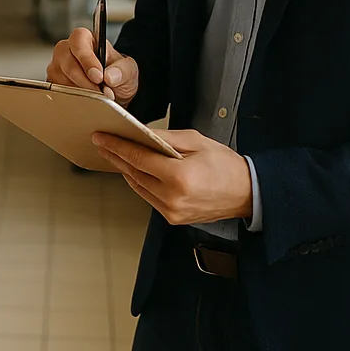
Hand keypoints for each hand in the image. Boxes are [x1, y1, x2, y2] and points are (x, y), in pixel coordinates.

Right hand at [46, 27, 138, 104]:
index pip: (78, 40)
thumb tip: (110, 76)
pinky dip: (72, 97)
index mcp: (86, 39)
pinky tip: (84, 97)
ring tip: (96, 95)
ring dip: (79, 90)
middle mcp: (67, 49)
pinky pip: (57, 90)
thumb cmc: (117, 75)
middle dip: (84, 80)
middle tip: (99, 91)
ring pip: (60, 77)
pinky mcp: (53, 81)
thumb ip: (122, 71)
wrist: (113, 93)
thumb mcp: (128, 71)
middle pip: (66, 60)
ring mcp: (58, 66)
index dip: (87, 58)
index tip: (98, 76)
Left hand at [92, 130, 252, 225]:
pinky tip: (132, 170)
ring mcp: (172, 211)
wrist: (247, 193)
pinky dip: (138, 183)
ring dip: (125, 169)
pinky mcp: (173, 218)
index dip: (117, 146)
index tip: (102, 137)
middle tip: (102, 143)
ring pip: (138, 186)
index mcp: (179, 177)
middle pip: (134, 173)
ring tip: (113, 154)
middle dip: (116, 156)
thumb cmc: (226, 166)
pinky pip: (148, 197)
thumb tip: (141, 132)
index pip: (138, 158)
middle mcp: (173, 197)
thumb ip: (166, 138)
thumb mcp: (197, 142)